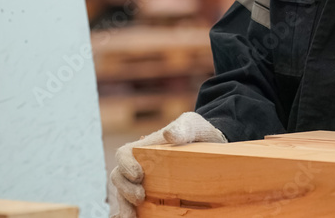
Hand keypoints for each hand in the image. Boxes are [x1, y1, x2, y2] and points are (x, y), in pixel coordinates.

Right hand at [109, 111, 226, 217]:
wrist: (215, 147)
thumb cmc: (199, 133)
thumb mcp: (193, 126)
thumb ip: (183, 128)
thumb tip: (168, 134)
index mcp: (144, 149)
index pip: (123, 155)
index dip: (125, 165)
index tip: (138, 175)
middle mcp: (140, 167)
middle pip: (120, 179)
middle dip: (124, 190)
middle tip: (140, 198)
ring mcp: (146, 184)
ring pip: (124, 196)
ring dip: (124, 207)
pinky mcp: (155, 198)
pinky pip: (139, 209)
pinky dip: (135, 215)